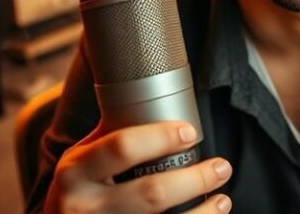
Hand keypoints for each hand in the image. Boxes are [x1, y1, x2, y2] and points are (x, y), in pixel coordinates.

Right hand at [43, 121, 231, 212]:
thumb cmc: (78, 188)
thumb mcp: (82, 159)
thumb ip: (113, 136)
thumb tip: (158, 97)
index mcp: (75, 171)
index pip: (122, 147)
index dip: (161, 138)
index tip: (190, 131)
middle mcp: (83, 206)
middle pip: (152, 193)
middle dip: (194, 179)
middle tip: (222, 166)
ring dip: (202, 213)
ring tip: (223, 200)